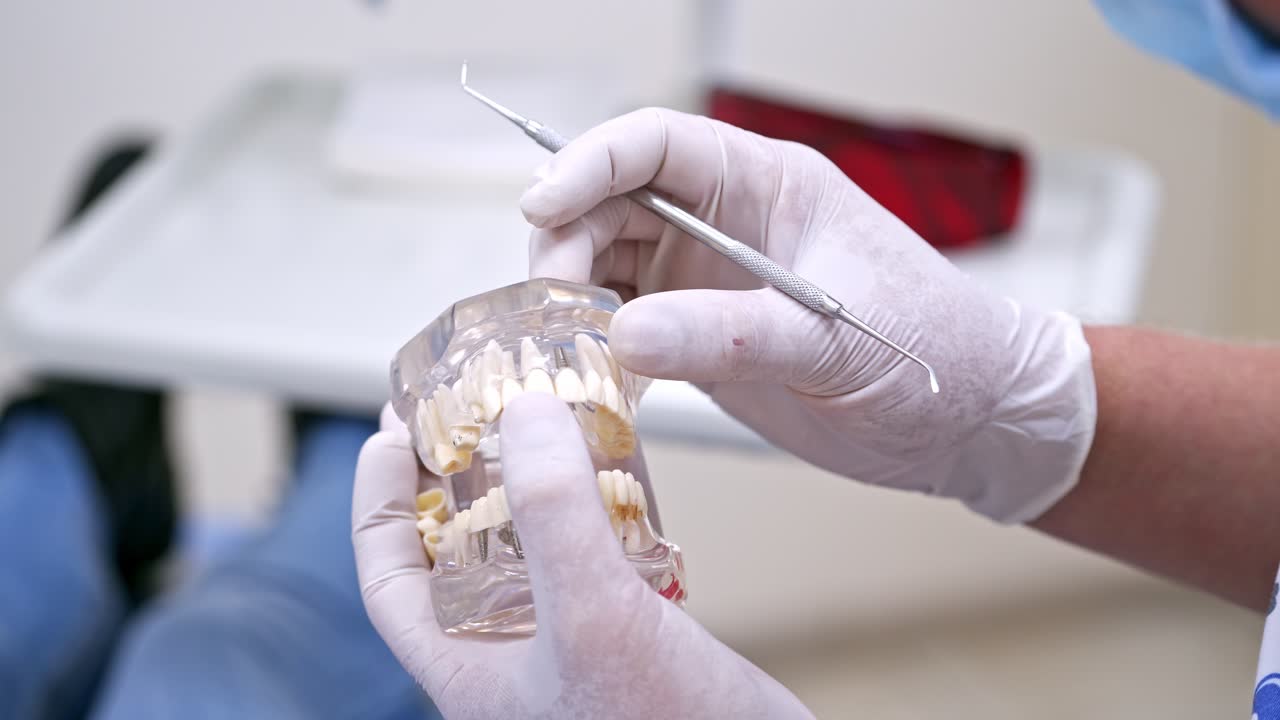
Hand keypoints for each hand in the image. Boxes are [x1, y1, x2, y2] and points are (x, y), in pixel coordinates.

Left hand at [352, 394, 812, 718]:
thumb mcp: (592, 617)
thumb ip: (554, 514)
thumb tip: (524, 411)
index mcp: (467, 662)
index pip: (391, 574)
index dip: (380, 500)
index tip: (389, 430)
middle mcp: (511, 650)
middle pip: (458, 546)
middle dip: (461, 473)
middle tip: (470, 404)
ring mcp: (572, 641)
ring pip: (533, 543)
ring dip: (537, 481)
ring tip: (544, 418)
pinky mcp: (632, 630)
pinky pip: (597, 552)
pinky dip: (602, 503)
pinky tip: (620, 467)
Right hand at [521, 108, 1095, 522]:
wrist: (967, 421)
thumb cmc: (934, 351)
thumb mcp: (835, 339)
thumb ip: (731, 334)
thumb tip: (625, 332)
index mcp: (766, 184)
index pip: (655, 144)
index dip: (588, 163)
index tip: (542, 207)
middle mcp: (725, 223)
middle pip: (611, 202)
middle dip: (566, 241)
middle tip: (553, 303)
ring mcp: (707, 279)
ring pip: (606, 264)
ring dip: (572, 297)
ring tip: (564, 345)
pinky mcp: (700, 336)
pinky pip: (624, 326)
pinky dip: (596, 346)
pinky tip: (593, 377)